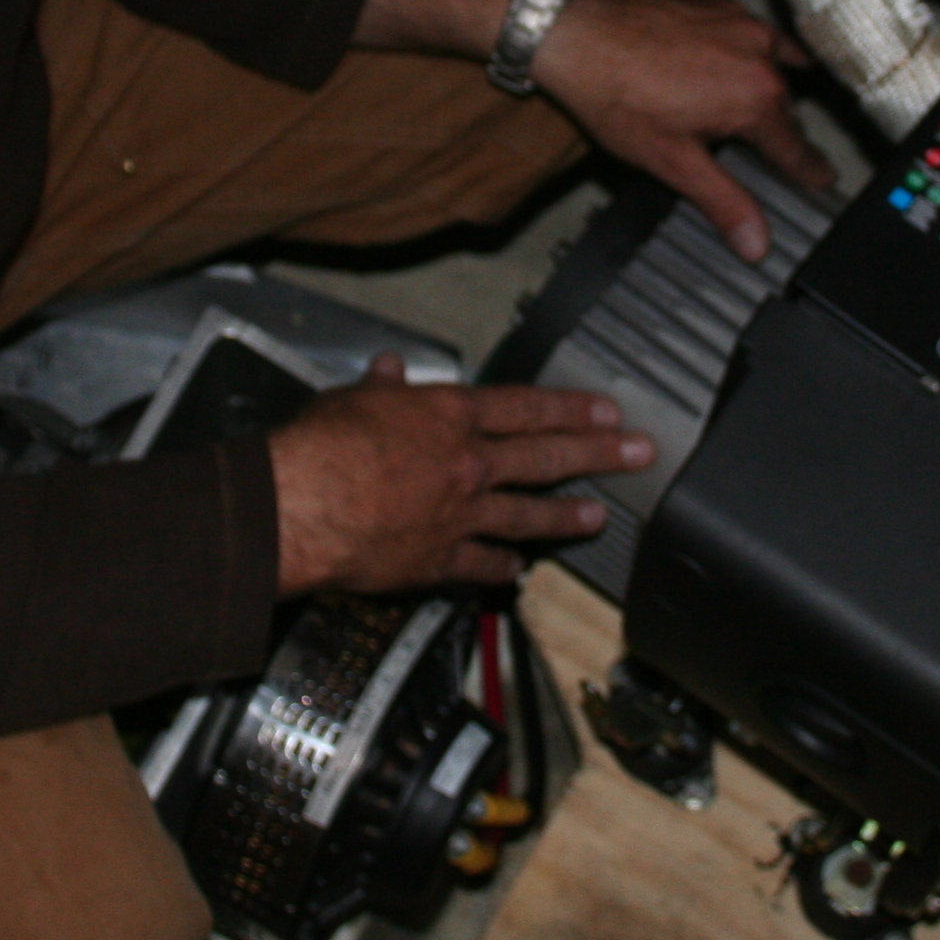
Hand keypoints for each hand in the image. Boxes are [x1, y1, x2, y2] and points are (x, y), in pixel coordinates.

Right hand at [268, 355, 648, 593]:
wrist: (301, 506)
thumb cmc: (321, 447)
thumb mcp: (353, 398)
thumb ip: (383, 389)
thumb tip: (389, 369)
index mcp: (449, 418)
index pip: (527, 408)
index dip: (572, 409)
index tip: (608, 412)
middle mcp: (467, 464)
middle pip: (546, 457)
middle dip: (600, 455)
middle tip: (639, 455)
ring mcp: (459, 515)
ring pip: (527, 514)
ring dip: (566, 516)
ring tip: (597, 516)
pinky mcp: (438, 559)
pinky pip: (481, 562)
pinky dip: (501, 566)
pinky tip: (519, 569)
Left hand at [532, 0, 835, 261]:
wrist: (575, 33)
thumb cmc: (616, 95)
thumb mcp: (673, 161)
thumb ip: (723, 200)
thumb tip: (758, 242)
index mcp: (754, 99)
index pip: (794, 147)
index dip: (808, 170)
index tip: (823, 179)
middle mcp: (758, 55)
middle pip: (783, 108)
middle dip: (779, 133)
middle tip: (776, 157)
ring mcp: (739, 23)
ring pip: (771, 67)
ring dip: (768, 91)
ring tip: (758, 112)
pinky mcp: (718, 4)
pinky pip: (753, 34)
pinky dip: (757, 52)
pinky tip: (753, 59)